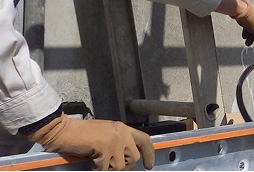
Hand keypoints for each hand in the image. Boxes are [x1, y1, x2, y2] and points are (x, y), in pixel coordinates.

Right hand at [25, 113, 153, 170]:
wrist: (62, 130)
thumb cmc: (80, 134)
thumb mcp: (105, 134)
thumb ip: (117, 143)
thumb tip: (124, 160)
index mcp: (123, 128)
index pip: (144, 140)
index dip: (149, 154)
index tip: (149, 165)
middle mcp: (122, 133)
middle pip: (133, 158)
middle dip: (125, 168)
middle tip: (113, 169)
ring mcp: (114, 140)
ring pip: (120, 166)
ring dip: (110, 170)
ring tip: (99, 165)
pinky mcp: (104, 148)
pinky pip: (105, 168)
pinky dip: (98, 170)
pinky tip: (92, 167)